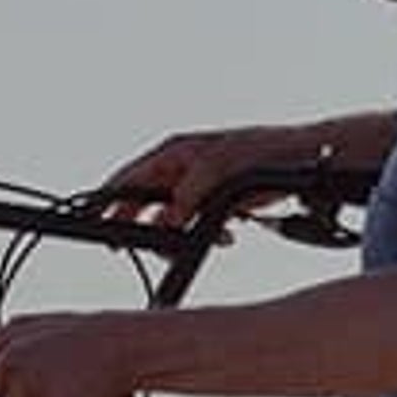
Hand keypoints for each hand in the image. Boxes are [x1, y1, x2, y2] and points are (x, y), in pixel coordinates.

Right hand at [92, 119, 304, 228]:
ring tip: (190, 244)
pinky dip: (206, 236)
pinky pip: (197, 225)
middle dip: (138, 225)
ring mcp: (198, 186)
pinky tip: (226, 238)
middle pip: (143, 201)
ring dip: (177, 235)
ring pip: (170, 218)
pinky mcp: (217, 202)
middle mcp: (181, 168)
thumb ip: (189, 192)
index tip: (92, 219)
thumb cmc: (263, 150)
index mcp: (175, 153)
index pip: (129, 177)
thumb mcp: (220, 167)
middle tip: (128, 246)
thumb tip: (169, 217)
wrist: (304, 160)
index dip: (107, 199)